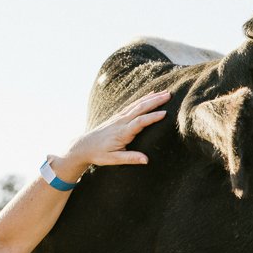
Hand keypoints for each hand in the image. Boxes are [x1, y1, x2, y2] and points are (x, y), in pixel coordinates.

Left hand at [49, 90, 170, 181]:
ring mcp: (119, 117)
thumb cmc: (99, 154)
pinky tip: (151, 95)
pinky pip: (133, 105)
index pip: (139, 122)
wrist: (84, 146)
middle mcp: (121, 122)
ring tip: (165, 92)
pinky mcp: (118, 116)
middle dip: (155, 101)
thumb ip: (130, 158)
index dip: (152, 117)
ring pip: (137, 104)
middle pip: (140, 108)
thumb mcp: (114, 159)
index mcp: (122, 132)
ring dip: (151, 98)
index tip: (165, 113)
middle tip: (169, 95)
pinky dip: (143, 99)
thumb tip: (146, 160)